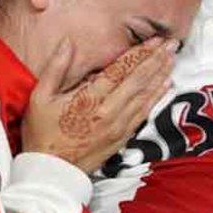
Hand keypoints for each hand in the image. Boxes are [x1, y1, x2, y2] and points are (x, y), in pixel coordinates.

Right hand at [22, 37, 175, 173]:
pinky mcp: (122, 138)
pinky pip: (143, 113)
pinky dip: (156, 98)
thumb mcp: (40, 98)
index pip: (120, 70)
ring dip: (160, 76)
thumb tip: (68, 43)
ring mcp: (118, 126)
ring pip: (145, 96)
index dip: (139, 52)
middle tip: (172, 44)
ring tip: (172, 59)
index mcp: (90, 99)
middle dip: (156, 60)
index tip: (154, 39)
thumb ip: (56, 69)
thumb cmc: (41, 133)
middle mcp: (109, 111)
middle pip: (138, 81)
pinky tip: (165, 86)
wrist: (51, 172)